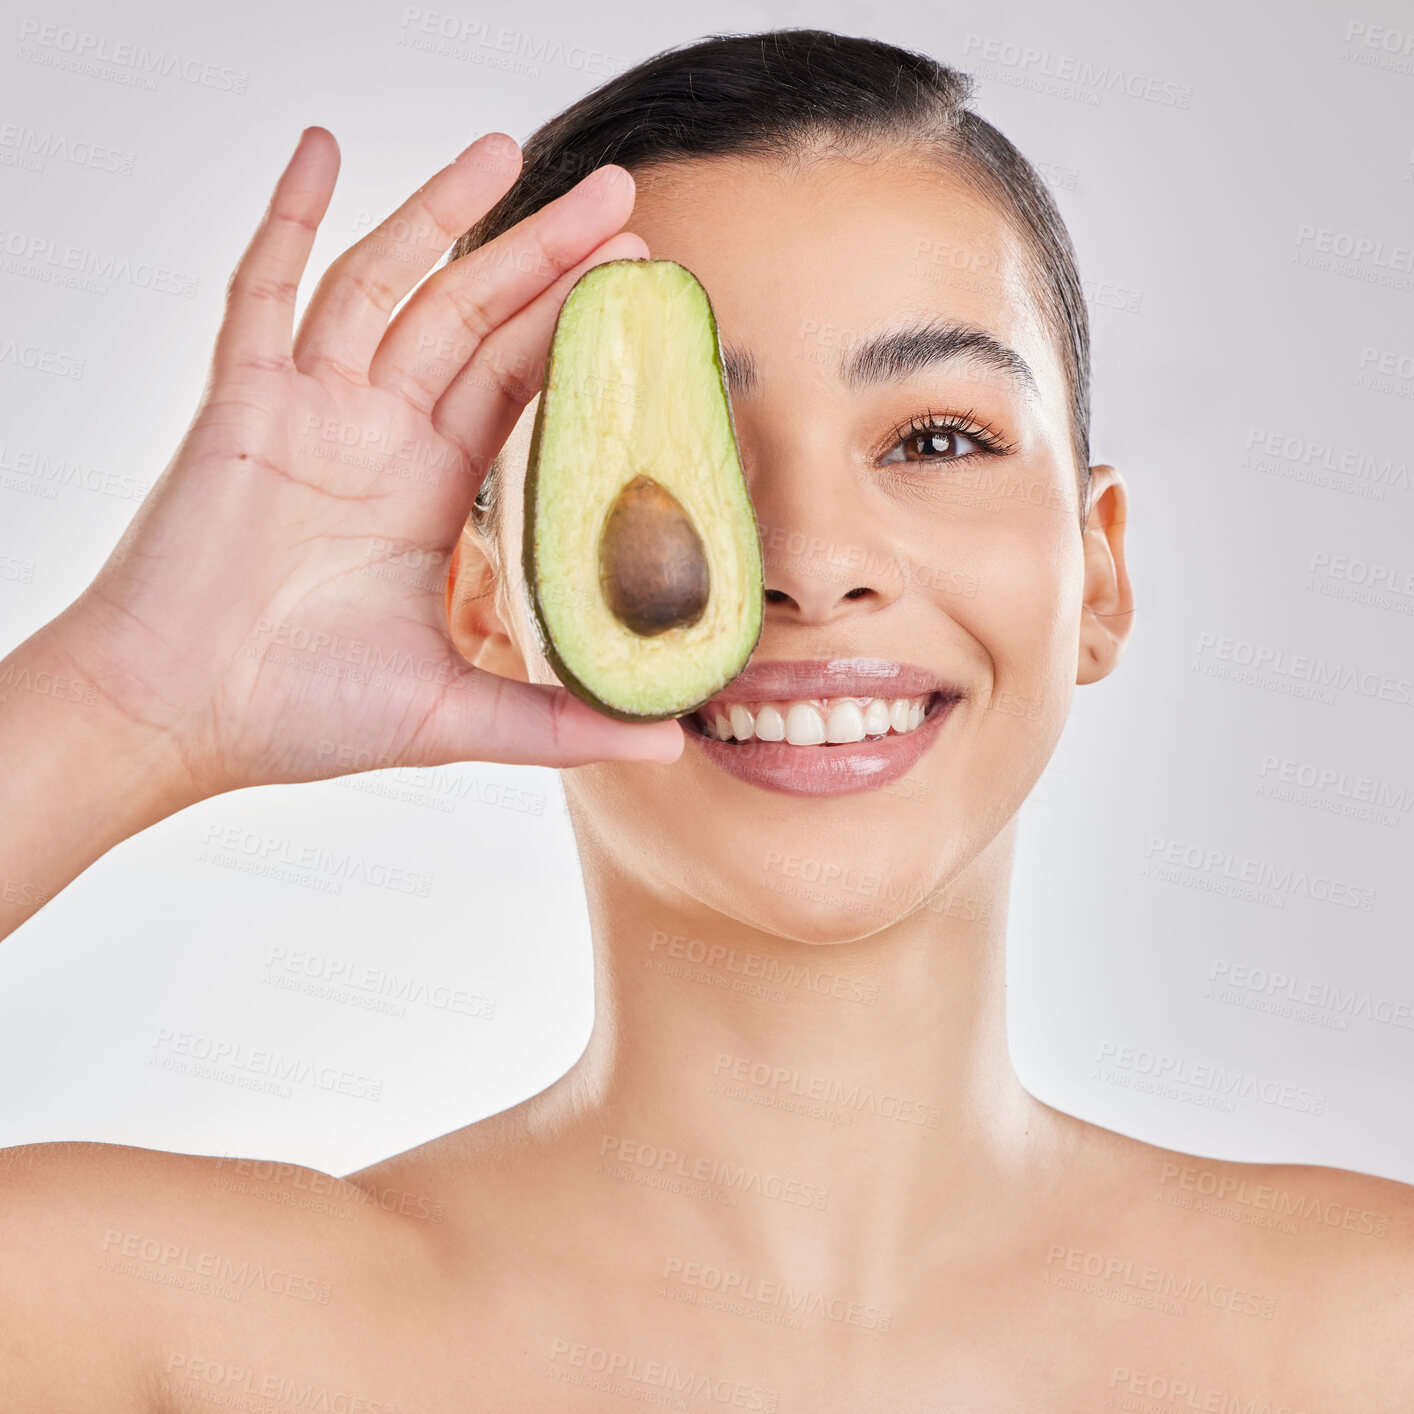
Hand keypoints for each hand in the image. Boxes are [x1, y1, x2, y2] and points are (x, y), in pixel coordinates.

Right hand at [51, 127, 683, 804]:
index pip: (525, 384)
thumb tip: (671, 742)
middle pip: (477, 316)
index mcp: (434, 489)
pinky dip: (286, 219)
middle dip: (545, 254)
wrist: (180, 717)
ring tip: (509, 148)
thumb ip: (563, 722)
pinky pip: (262, 293)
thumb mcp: (459, 713)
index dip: (581, 332)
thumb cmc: (303, 716)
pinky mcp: (242, 405)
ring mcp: (311, 411)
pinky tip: (322, 151)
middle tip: (622, 197)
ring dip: (441, 213)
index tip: (643, 286)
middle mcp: (381, 435)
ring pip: (388, 285)